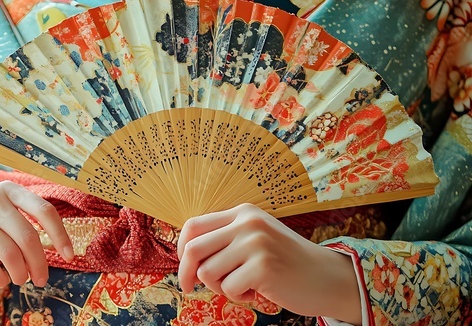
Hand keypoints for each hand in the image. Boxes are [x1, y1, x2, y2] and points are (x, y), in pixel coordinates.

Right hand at [0, 181, 74, 286]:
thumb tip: (56, 249)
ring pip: (8, 253)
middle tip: (41, 280)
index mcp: (7, 189)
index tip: (69, 255)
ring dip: (19, 273)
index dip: (60, 234)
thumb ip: (22, 220)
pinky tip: (1, 280)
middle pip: (27, 236)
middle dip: (39, 263)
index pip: (43, 210)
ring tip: (20, 279)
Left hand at [177, 204, 361, 323]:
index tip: (185, 267)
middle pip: (193, 249)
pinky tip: (259, 291)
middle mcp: (248, 223)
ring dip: (221, 287)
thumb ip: (225, 239)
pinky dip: (239, 297)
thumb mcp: (255, 238)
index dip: (182, 249)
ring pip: (208, 273)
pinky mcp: (262, 266)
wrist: (328, 278)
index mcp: (243, 212)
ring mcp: (255, 243)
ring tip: (245, 285)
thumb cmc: (286, 263)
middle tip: (189, 288)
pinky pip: (228, 289)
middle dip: (186, 273)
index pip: (193, 226)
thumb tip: (185, 255)